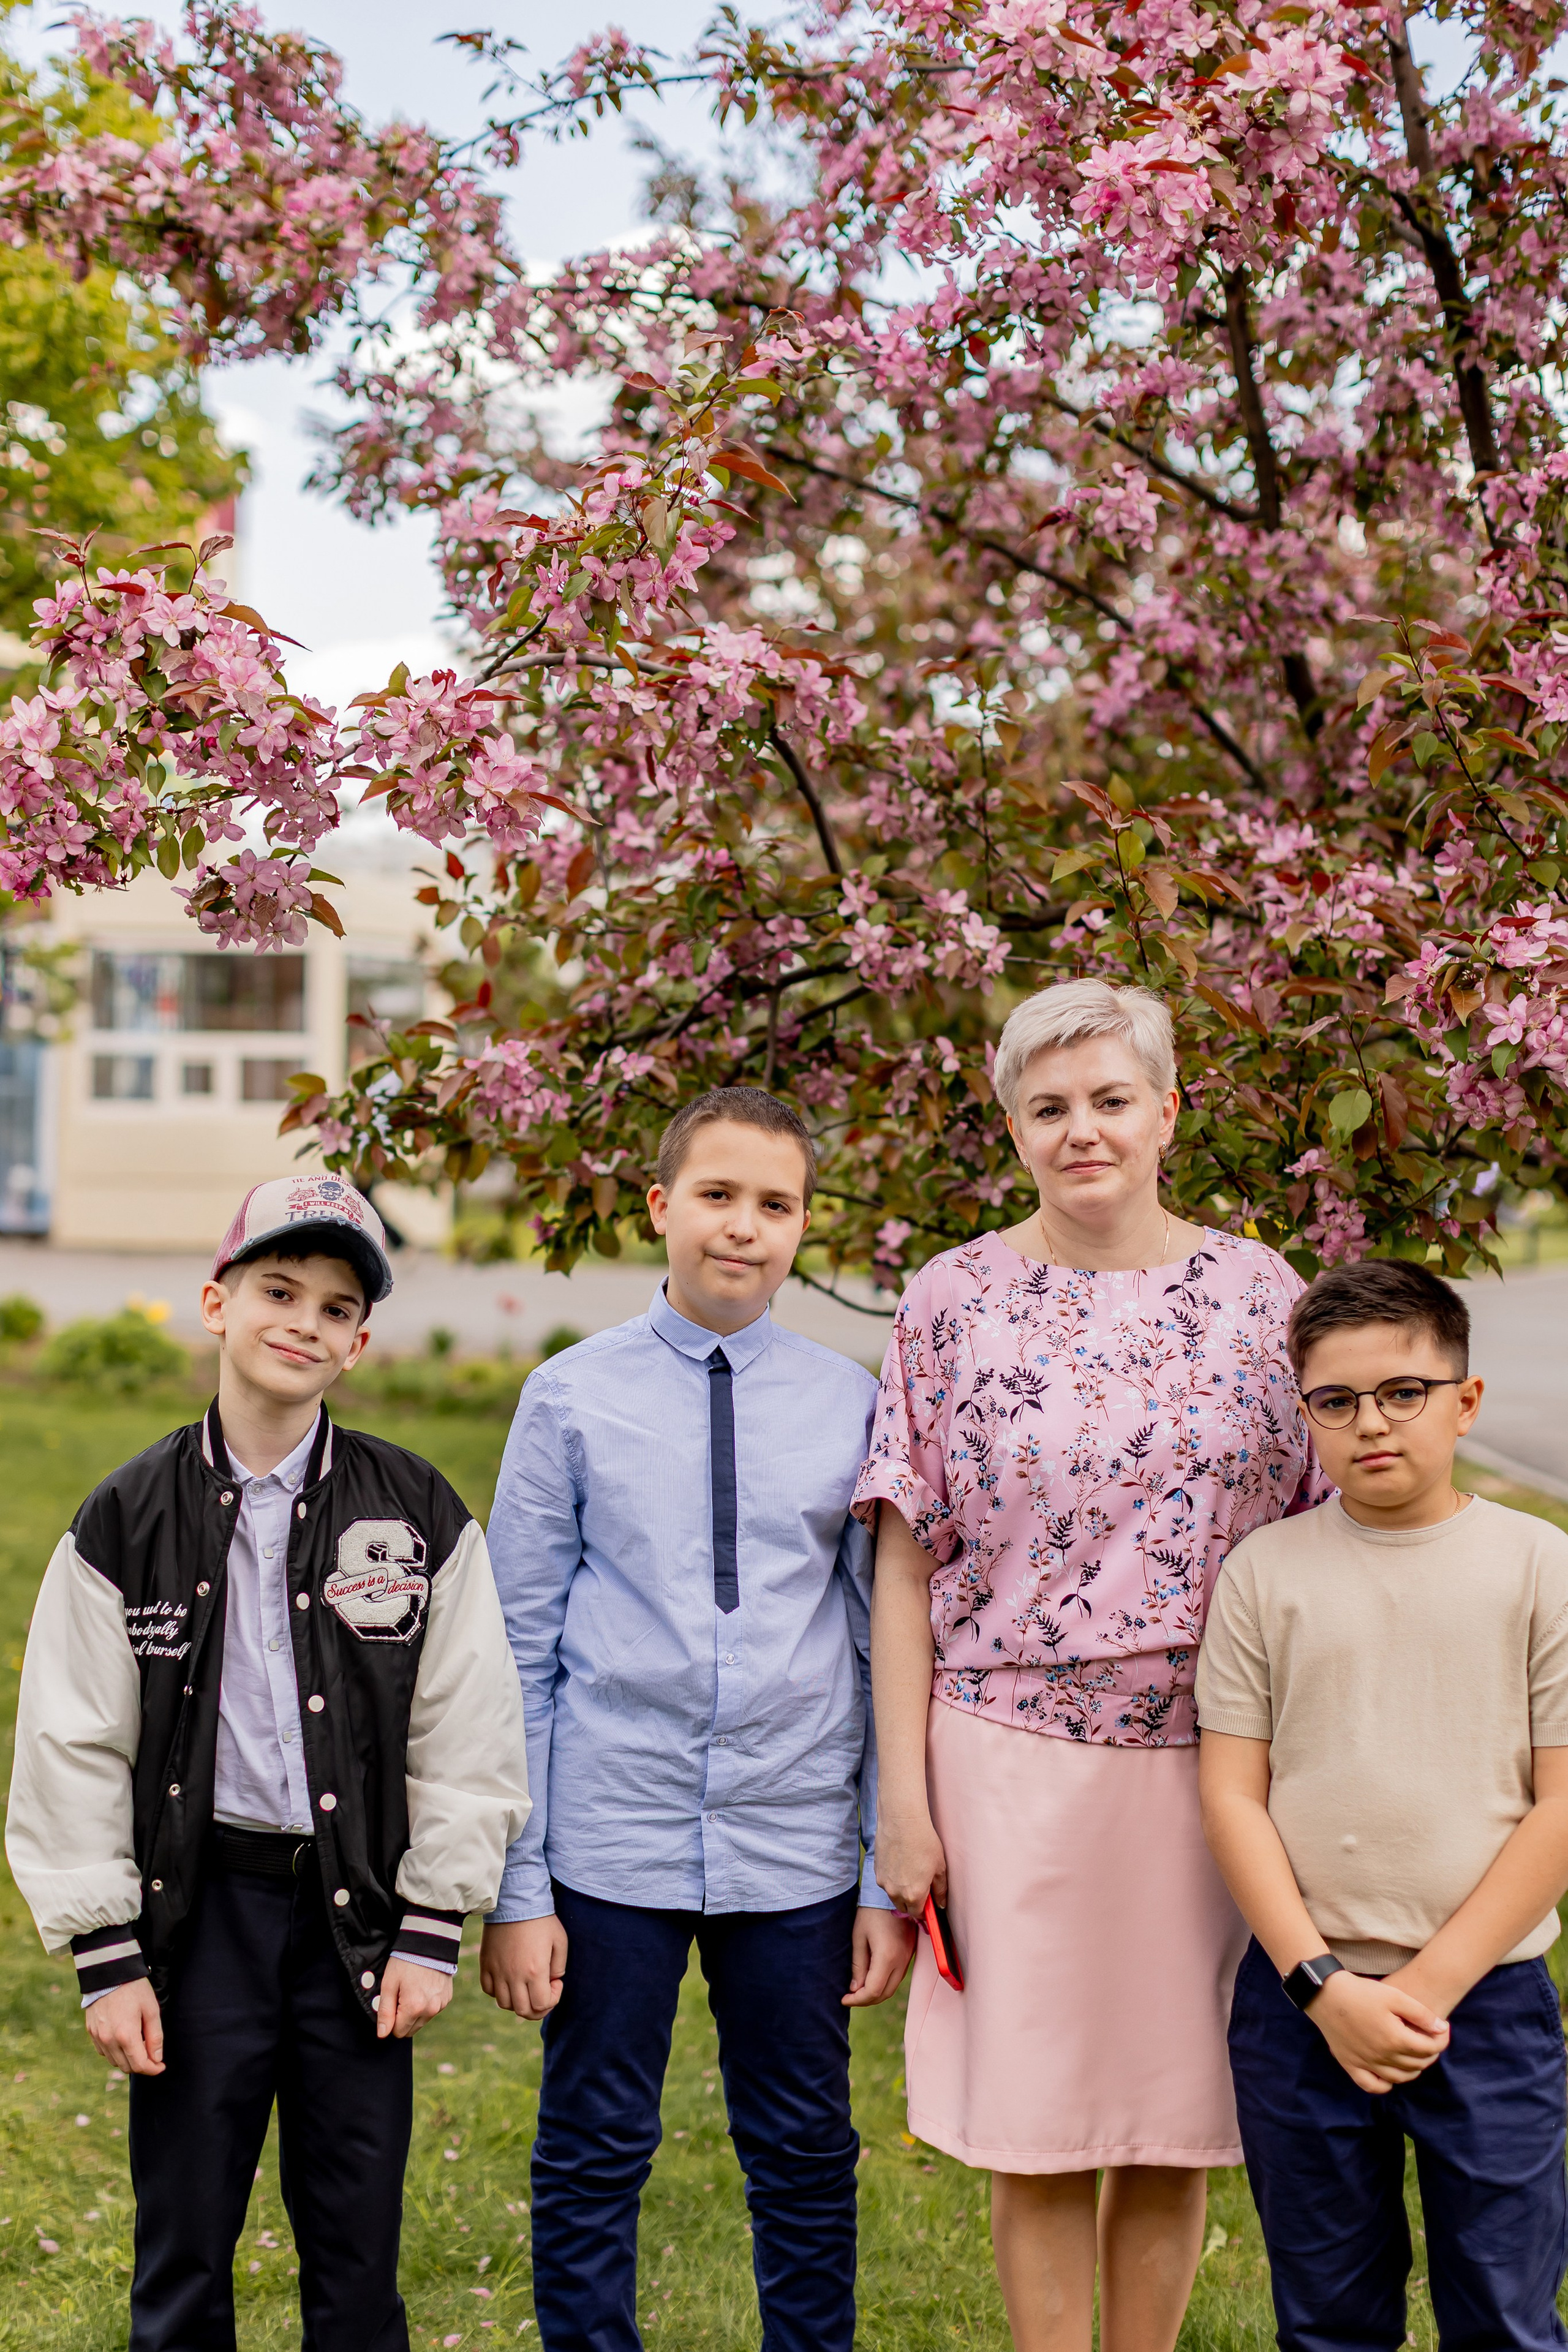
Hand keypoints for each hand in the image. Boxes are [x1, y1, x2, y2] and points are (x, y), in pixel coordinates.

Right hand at [84, 1979, 163, 2075]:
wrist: (109, 1972)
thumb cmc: (134, 1988)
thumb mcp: (151, 2009)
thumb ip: (155, 2036)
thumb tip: (157, 2058)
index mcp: (126, 2035)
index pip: (140, 2065)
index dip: (153, 2069)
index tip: (161, 2066)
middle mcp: (109, 2040)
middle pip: (126, 2067)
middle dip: (141, 2065)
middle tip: (152, 2054)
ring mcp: (97, 2037)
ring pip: (114, 2061)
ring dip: (128, 2059)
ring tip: (138, 2044)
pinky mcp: (91, 2032)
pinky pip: (104, 2051)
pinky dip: (115, 2052)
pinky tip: (123, 2039)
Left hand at [376, 1958, 453, 2040]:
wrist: (429, 1942)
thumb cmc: (405, 1962)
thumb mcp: (389, 1984)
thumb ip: (385, 2011)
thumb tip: (382, 2034)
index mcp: (414, 2007)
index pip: (398, 2032)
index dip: (391, 2020)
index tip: (392, 2002)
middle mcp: (430, 2010)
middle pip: (411, 2030)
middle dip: (403, 2019)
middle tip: (401, 1996)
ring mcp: (441, 2005)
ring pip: (422, 2021)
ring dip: (415, 2012)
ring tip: (413, 1989)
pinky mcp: (447, 1998)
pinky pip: (433, 2010)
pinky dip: (427, 2004)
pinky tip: (424, 1987)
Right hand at [480, 1916, 567, 2021]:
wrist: (515, 1901)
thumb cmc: (541, 1920)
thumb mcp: (560, 1941)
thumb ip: (559, 1967)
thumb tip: (552, 1982)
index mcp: (535, 1970)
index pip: (541, 2005)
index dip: (553, 1999)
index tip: (555, 1982)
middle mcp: (514, 1975)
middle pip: (523, 2010)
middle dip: (537, 2007)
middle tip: (542, 1992)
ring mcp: (497, 1971)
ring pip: (504, 2004)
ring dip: (518, 2001)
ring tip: (526, 1986)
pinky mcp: (485, 1964)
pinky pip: (488, 1990)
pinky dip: (499, 1992)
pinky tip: (509, 1980)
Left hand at [844, 1905, 917, 2007]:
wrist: (888, 1895)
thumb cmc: (871, 1913)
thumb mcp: (858, 1938)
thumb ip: (858, 1966)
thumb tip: (855, 1988)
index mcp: (887, 1957)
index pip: (873, 1991)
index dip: (857, 2000)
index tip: (844, 1999)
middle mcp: (901, 1960)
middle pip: (885, 1993)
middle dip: (866, 1999)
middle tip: (850, 1997)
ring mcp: (908, 1957)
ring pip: (893, 1987)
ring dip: (877, 1993)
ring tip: (859, 1989)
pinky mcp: (910, 1953)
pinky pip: (898, 1976)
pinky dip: (885, 1983)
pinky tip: (872, 1978)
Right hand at [874, 1806, 945, 1915]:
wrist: (901, 1821)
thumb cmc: (923, 1842)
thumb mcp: (939, 1867)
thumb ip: (940, 1890)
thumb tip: (941, 1903)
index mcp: (914, 1895)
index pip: (918, 1914)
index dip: (925, 1911)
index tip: (928, 1905)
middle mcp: (896, 1893)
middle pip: (903, 1907)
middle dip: (912, 1903)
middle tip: (921, 1888)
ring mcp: (884, 1882)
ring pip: (893, 1895)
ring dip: (901, 1891)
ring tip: (910, 1871)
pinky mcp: (876, 1871)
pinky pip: (885, 1882)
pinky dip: (892, 1879)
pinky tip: (900, 1863)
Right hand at [1308, 1968, 1448, 2092]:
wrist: (1325, 1995)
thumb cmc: (1361, 1992)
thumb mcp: (1394, 1995)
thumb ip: (1421, 2014)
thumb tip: (1442, 2029)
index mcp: (1396, 2040)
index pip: (1430, 2049)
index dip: (1442, 2040)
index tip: (1443, 2029)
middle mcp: (1383, 2057)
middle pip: (1417, 2064)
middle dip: (1430, 2053)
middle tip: (1430, 2038)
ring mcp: (1366, 2064)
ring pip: (1400, 2077)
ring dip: (1414, 2068)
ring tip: (1414, 2053)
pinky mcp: (1351, 2066)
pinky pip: (1373, 2086)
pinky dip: (1386, 2084)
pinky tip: (1390, 2072)